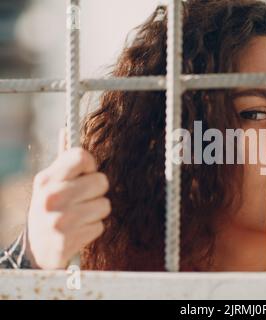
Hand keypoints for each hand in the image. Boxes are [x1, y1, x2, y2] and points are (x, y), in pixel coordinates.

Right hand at [26, 128, 110, 268]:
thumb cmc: (50, 209)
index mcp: (46, 179)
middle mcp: (51, 198)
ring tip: (80, 216)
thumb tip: (66, 129)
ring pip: (105, 205)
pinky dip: (93, 229)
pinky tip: (78, 230)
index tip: (86, 173)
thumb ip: (63, 160)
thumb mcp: (49, 183)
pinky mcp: (68, 241)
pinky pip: (100, 226)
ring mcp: (59, 220)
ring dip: (97, 212)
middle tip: (83, 199)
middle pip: (101, 181)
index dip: (91, 164)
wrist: (36, 249)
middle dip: (97, 191)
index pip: (81, 156)